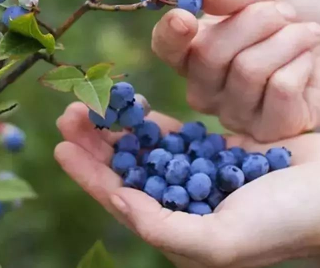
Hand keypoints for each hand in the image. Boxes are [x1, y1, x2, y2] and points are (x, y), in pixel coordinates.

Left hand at [55, 103, 319, 267]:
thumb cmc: (285, 224)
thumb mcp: (221, 241)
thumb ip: (165, 228)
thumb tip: (119, 201)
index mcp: (178, 229)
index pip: (121, 199)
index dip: (89, 175)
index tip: (61, 147)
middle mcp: (182, 203)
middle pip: (127, 170)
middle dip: (96, 144)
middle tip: (69, 115)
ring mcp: (198, 175)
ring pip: (145, 149)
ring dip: (118, 128)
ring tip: (91, 105)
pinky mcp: (215, 152)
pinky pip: (174, 135)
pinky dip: (152, 121)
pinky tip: (134, 107)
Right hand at [152, 0, 319, 141]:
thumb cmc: (293, 20)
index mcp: (193, 53)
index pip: (165, 47)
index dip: (170, 33)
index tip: (185, 17)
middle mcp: (204, 87)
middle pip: (208, 53)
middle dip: (255, 21)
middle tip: (283, 13)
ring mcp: (231, 113)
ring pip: (247, 70)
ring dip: (286, 40)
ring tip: (304, 34)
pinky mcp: (265, 129)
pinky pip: (279, 88)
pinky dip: (301, 65)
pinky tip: (306, 64)